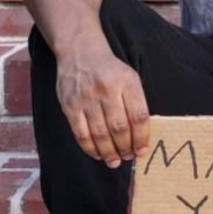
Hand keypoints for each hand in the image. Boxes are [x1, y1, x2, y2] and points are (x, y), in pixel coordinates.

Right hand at [55, 50, 150, 168]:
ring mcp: (86, 97)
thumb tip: (140, 137)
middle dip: (126, 148)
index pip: (138, 116)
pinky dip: (90, 148)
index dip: (142, 138)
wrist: (80, 52)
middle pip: (119, 128)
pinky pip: (81, 134)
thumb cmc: (110, 71)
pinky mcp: (70, 105)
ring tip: (115, 161)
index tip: (142, 150)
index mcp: (127, 82)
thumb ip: (135, 103)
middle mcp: (106, 89)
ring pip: (100, 134)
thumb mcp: (130, 78)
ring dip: (109, 152)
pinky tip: (98, 154)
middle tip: (128, 157)